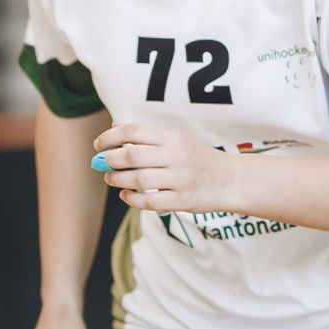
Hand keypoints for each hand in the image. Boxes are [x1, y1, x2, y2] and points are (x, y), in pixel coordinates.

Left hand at [93, 123, 242, 214]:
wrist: (230, 179)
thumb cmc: (197, 157)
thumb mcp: (175, 139)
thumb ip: (145, 134)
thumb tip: (114, 126)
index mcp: (172, 136)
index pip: (133, 131)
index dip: (110, 137)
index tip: (98, 145)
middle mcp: (176, 156)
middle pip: (132, 156)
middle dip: (110, 160)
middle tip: (102, 163)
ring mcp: (180, 179)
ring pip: (139, 180)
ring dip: (118, 180)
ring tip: (111, 179)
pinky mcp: (183, 200)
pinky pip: (150, 202)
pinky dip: (132, 199)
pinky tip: (125, 195)